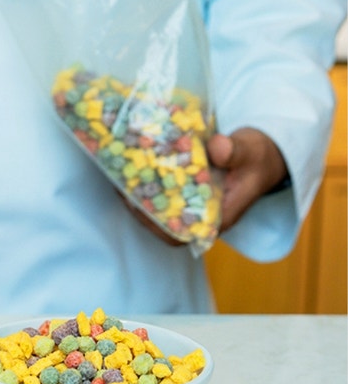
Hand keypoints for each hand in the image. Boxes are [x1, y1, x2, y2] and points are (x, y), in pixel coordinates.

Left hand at [121, 127, 286, 245]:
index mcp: (220, 215)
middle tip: (122, 188)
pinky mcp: (187, 190)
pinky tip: (132, 165)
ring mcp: (193, 203)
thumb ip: (235, 151)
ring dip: (140, 195)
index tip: (139, 209)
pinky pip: (164, 191)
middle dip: (141, 208)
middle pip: (165, 223)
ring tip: (119, 176)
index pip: (184, 234)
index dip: (159, 227)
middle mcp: (202, 214)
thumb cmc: (259, 156)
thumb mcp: (251, 150)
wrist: (263, 152)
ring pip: (161, 207)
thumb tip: (216, 149)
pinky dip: (148, 181)